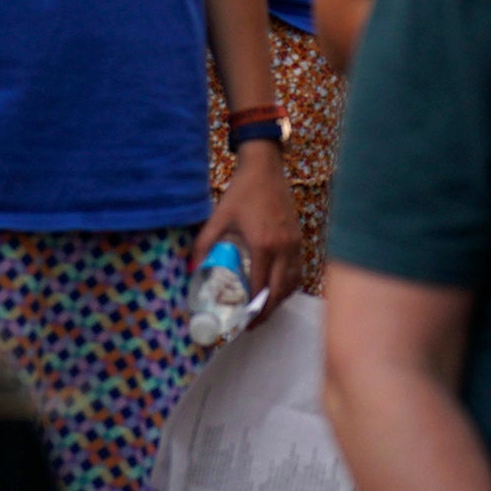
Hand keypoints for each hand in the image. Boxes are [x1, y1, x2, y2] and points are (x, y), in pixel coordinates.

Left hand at [201, 137, 303, 314]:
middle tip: (253, 322)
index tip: (244, 321)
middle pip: (280, 291)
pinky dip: (290, 284)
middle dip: (267, 311)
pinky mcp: (298, 238)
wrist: (265, 169)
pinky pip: (298, 269)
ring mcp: (294, 243)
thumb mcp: (218, 218)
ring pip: (293, 282)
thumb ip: (204, 244)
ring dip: (280, 299)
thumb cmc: (241, 193)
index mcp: (264, 245)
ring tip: (264, 309)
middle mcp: (283, 247)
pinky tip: (278, 288)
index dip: (254, 308)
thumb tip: (192, 270)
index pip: (261, 286)